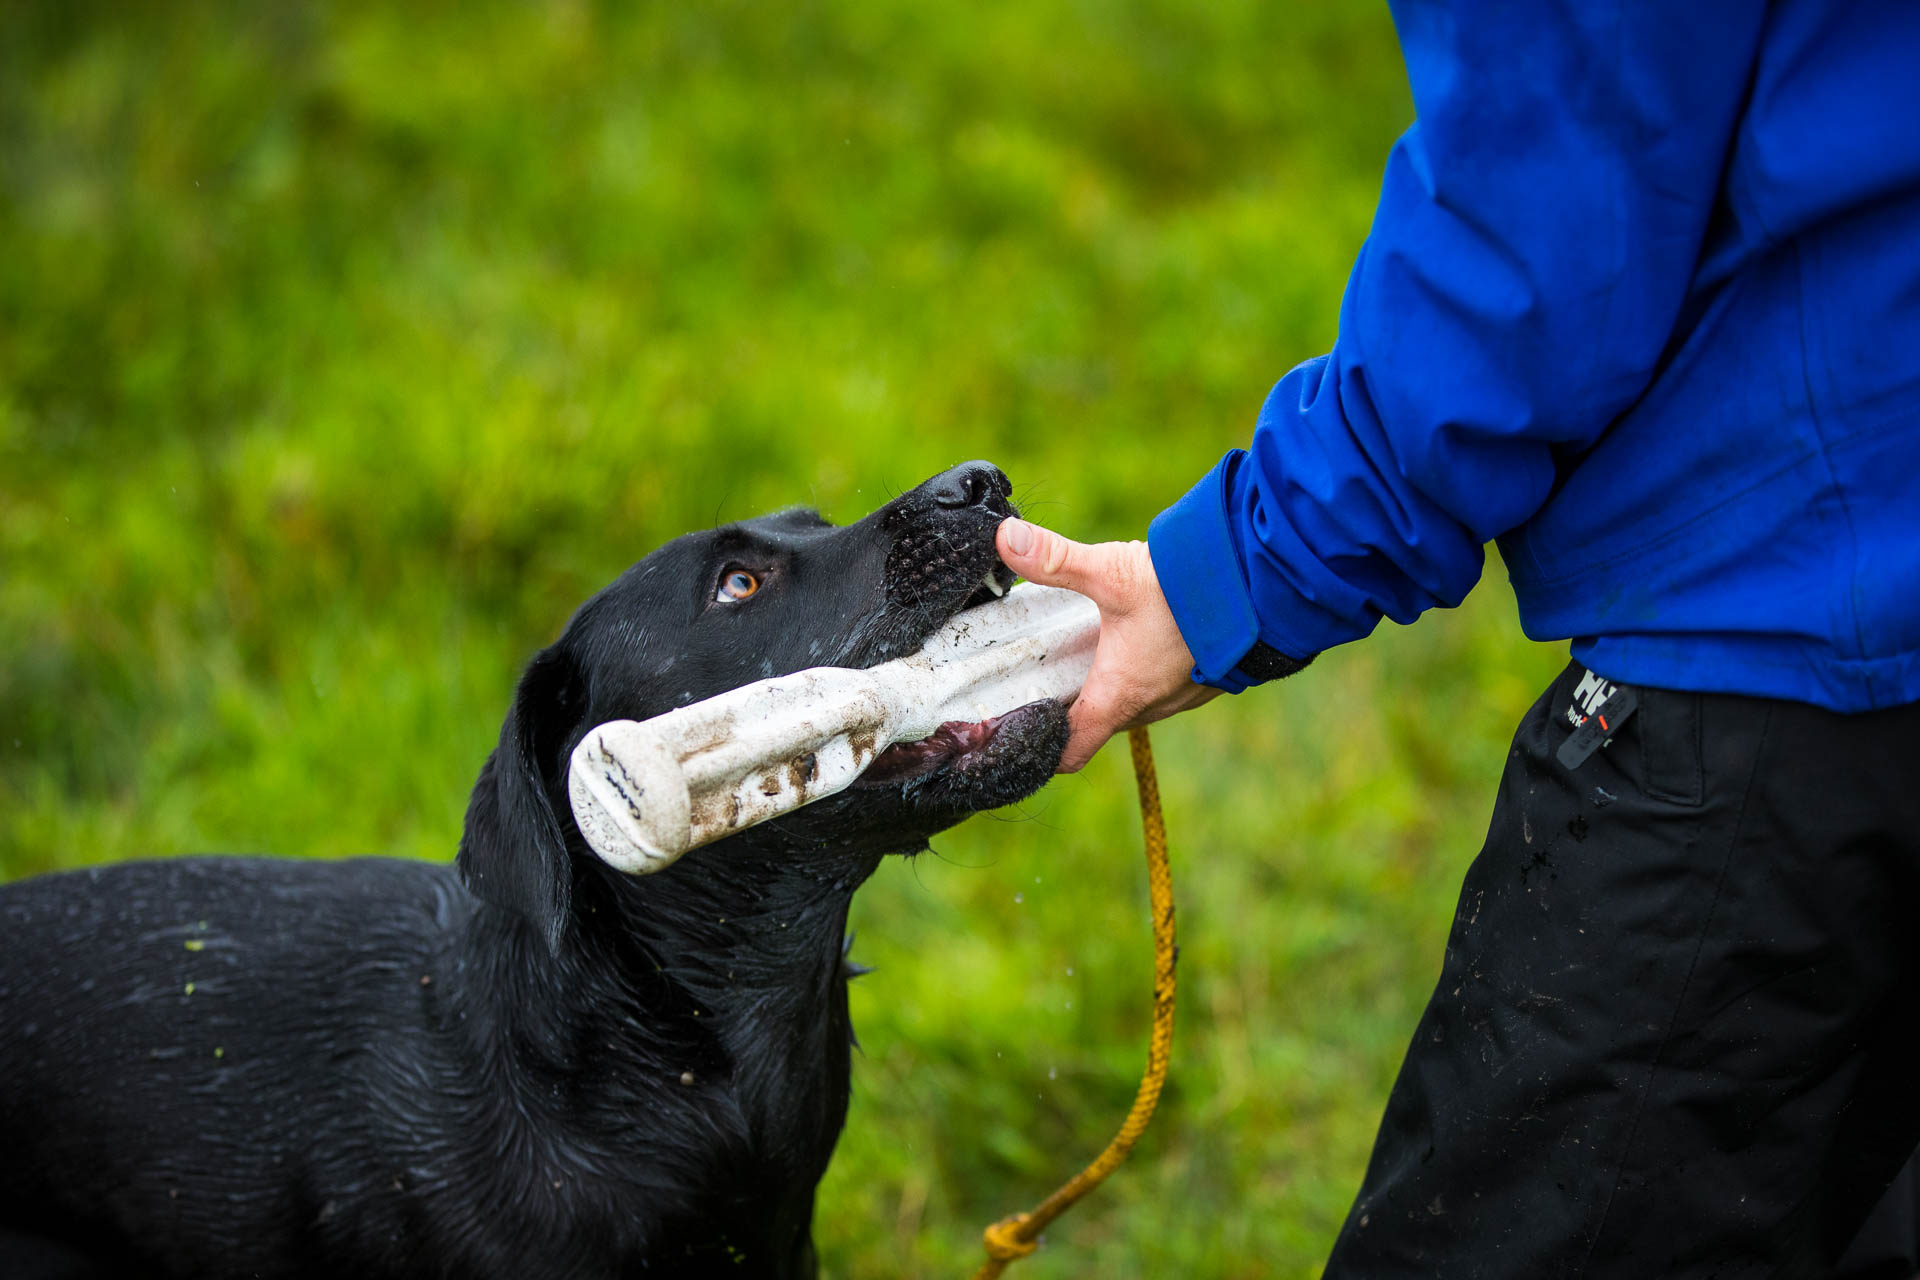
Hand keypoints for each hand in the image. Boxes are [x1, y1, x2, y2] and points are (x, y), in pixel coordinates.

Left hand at [995, 517, 1220, 772]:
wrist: (1267, 589)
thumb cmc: (1190, 591)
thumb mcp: (1113, 572)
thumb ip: (1057, 559)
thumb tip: (1006, 539)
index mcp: (1118, 696)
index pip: (1070, 750)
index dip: (1041, 746)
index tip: (1019, 727)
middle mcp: (1149, 707)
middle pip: (1095, 722)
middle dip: (1069, 703)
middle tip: (1041, 669)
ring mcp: (1181, 697)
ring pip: (1130, 702)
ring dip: (1108, 683)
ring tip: (1084, 647)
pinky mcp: (1205, 678)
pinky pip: (1162, 687)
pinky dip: (1142, 671)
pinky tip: (1137, 634)